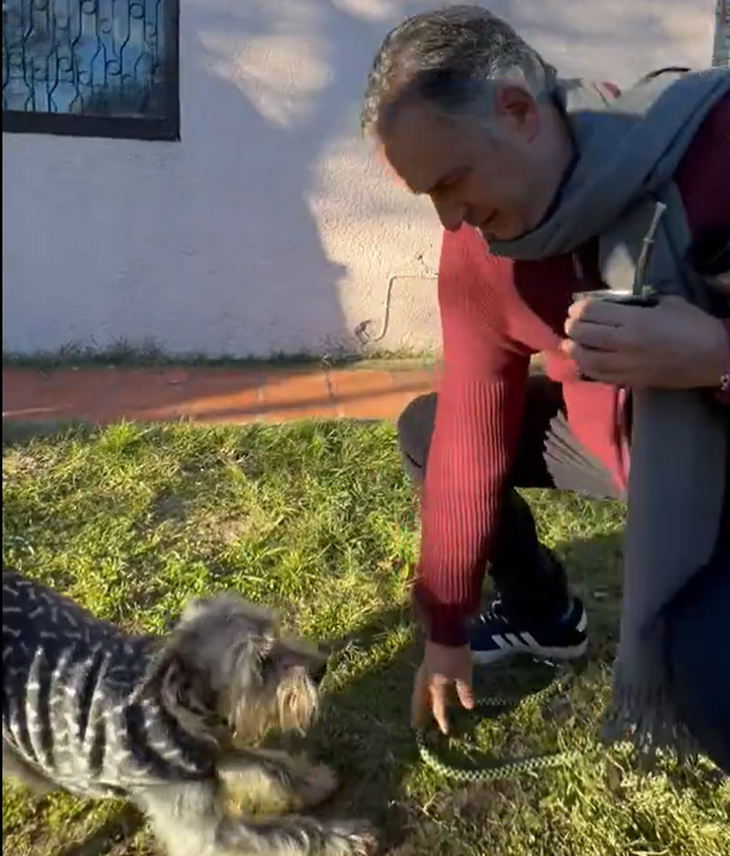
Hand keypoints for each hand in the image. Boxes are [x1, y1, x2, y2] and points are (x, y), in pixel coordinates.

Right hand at [411, 641, 473, 734]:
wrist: (446, 628)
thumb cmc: (456, 652)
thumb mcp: (464, 672)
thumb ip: (464, 691)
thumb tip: (468, 707)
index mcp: (435, 685)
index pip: (438, 707)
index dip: (442, 720)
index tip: (445, 731)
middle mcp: (426, 679)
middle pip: (420, 699)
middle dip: (418, 712)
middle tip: (415, 725)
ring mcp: (424, 668)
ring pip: (418, 690)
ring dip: (418, 701)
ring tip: (417, 708)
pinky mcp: (426, 660)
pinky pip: (421, 680)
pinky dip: (421, 689)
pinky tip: (425, 688)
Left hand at [561, 295, 727, 388]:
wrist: (713, 358)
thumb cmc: (694, 326)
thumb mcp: (668, 303)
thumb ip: (640, 304)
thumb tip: (618, 305)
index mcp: (634, 321)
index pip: (593, 312)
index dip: (579, 309)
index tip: (575, 308)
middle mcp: (625, 343)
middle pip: (584, 335)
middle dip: (572, 328)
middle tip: (569, 324)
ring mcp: (626, 365)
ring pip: (587, 360)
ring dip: (574, 351)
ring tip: (569, 345)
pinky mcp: (631, 381)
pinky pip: (601, 376)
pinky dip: (587, 369)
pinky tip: (583, 363)